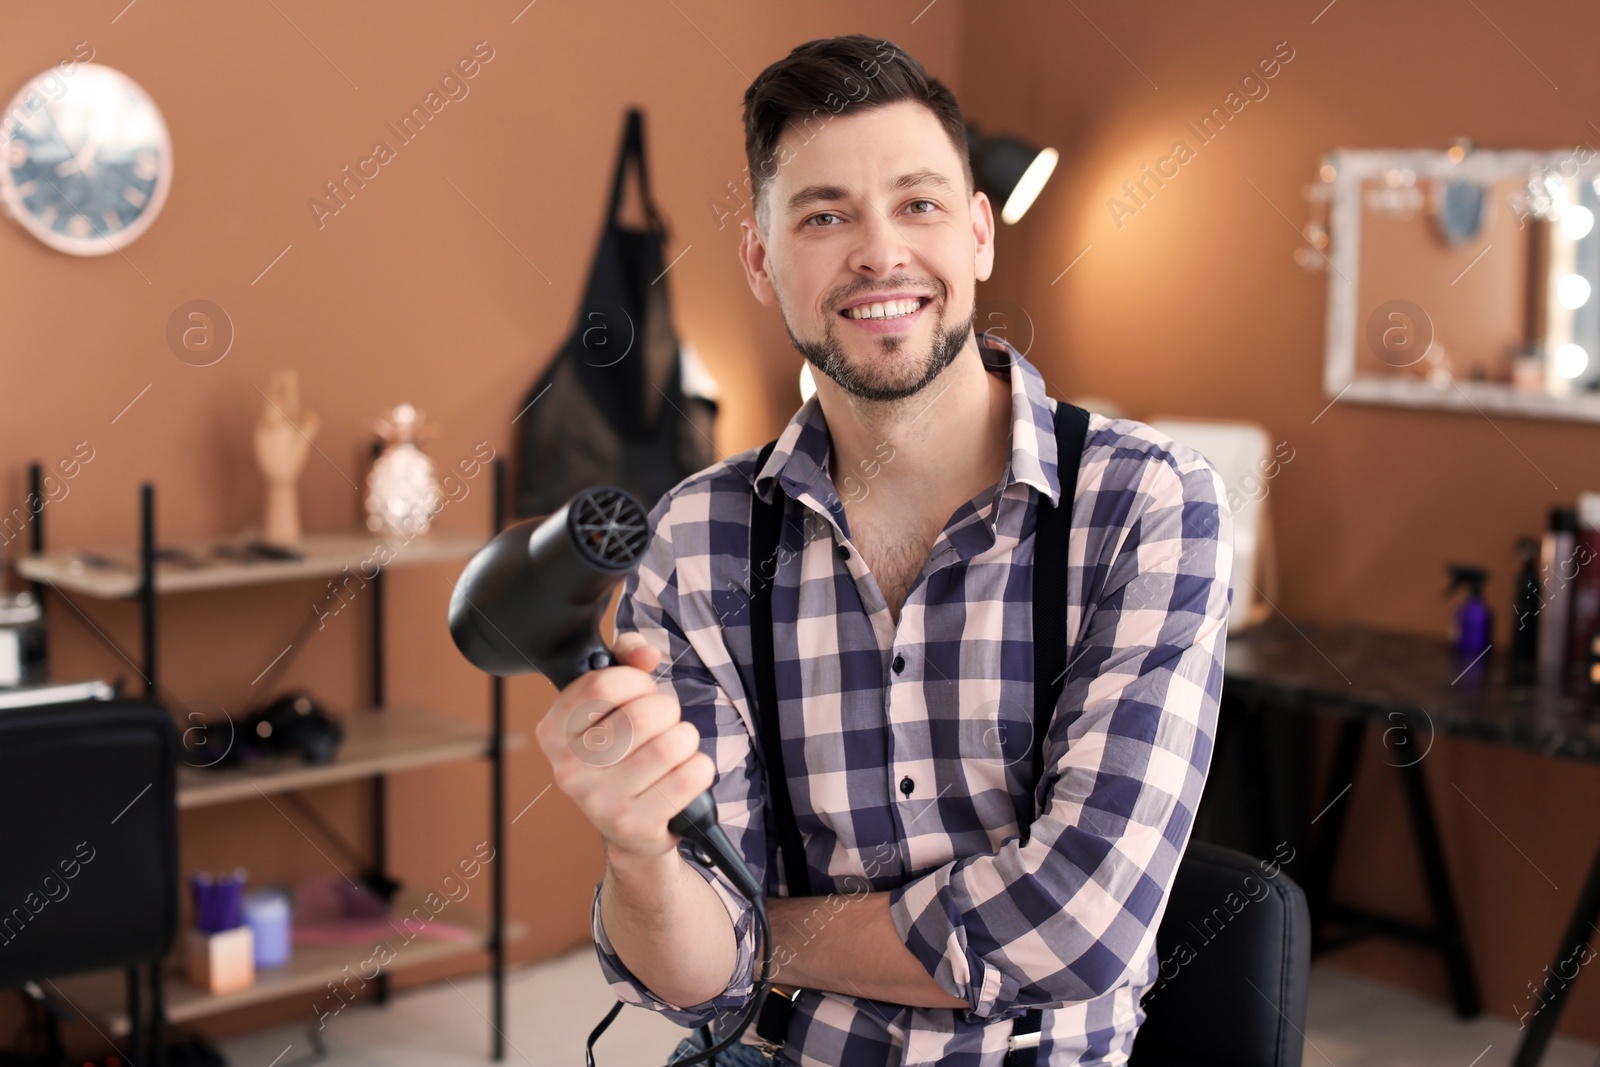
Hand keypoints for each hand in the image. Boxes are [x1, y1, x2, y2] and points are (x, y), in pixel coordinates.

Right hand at [535, 631, 715, 862]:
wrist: (630, 824)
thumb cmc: (620, 751)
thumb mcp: (613, 699)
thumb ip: (625, 659)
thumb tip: (647, 655)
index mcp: (554, 732)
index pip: (602, 685)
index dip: (636, 680)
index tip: (641, 690)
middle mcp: (569, 770)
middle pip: (642, 715)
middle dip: (666, 710)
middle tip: (663, 722)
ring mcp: (600, 803)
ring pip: (671, 745)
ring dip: (685, 738)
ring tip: (674, 747)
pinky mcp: (635, 826)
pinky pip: (690, 776)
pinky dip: (699, 767)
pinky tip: (683, 772)